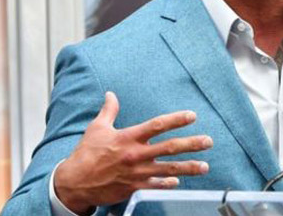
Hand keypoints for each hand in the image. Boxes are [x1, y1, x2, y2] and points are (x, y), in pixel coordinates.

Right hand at [54, 91, 212, 214]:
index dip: (176, 119)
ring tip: (205, 166)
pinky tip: (179, 182)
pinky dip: (168, 184)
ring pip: (169, 169)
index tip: (192, 116)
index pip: (157, 125)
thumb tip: (111, 94)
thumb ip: (109, 110)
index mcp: (128, 137)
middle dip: (191, 144)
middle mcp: (136, 155)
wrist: (74, 183)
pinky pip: (155, 187)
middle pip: (169, 148)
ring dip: (189, 168)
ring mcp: (137, 173)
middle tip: (208, 141)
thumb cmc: (86, 154)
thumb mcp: (97, 128)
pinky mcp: (134, 188)